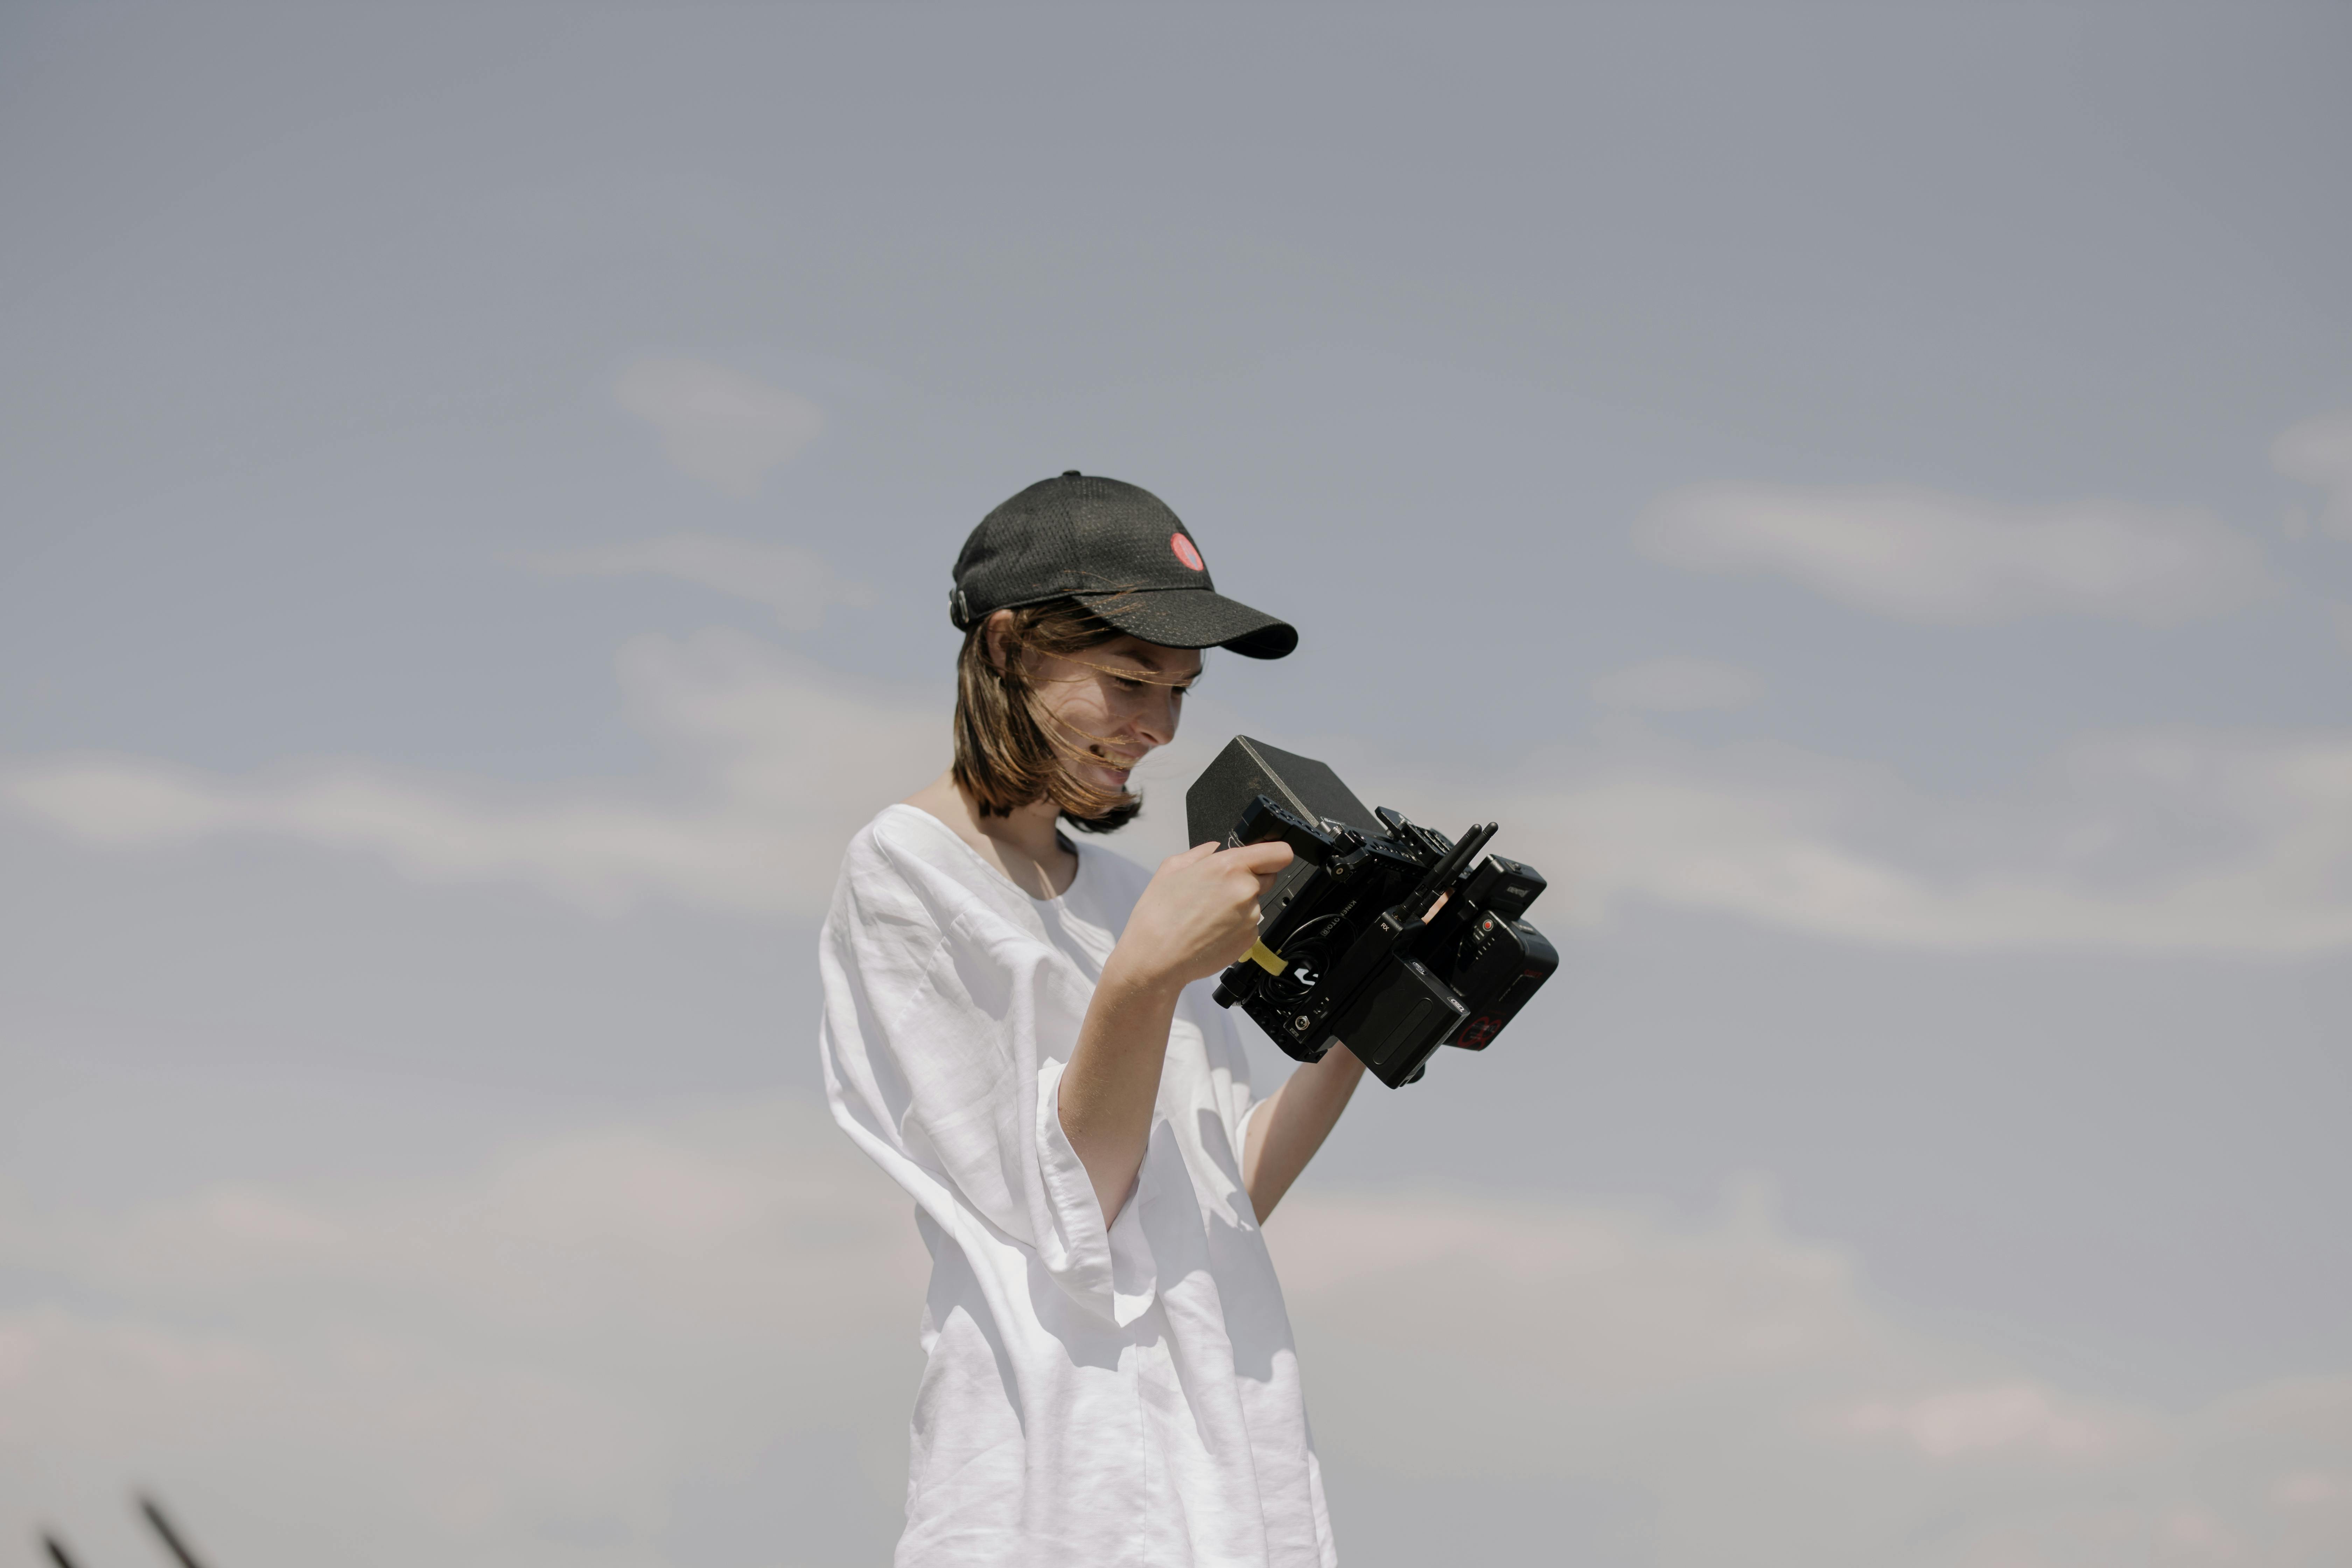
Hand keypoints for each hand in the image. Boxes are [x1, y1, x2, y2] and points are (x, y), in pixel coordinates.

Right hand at [1108, 840, 1293, 993]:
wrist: (1156, 958)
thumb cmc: (1158, 915)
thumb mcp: (1171, 868)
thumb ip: (1199, 853)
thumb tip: (1214, 847)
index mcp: (1229, 866)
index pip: (1279, 853)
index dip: (1274, 854)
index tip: (1266, 859)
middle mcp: (1246, 890)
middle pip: (1267, 877)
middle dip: (1249, 879)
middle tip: (1219, 891)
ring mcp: (1251, 917)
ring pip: (1255, 903)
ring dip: (1239, 906)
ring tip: (1208, 915)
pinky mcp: (1250, 939)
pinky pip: (1249, 925)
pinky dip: (1236, 927)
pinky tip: (1211, 931)